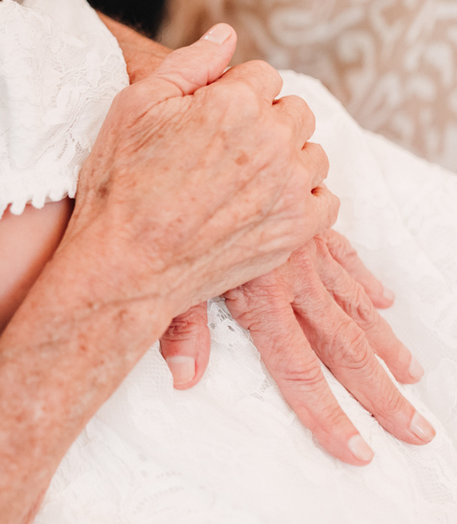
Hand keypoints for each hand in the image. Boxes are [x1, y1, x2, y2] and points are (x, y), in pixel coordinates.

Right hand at [66, 24, 337, 317]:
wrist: (123, 265)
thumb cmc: (119, 185)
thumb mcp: (134, 107)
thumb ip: (187, 64)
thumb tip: (227, 35)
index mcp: (234, 102)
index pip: (261, 75)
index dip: (230, 93)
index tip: (204, 119)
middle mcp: (271, 140)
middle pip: (293, 109)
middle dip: (263, 121)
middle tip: (219, 151)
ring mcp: (290, 187)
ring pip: (311, 152)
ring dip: (285, 158)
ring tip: (239, 180)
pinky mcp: (296, 229)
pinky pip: (325, 198)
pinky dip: (301, 198)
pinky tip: (263, 203)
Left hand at [158, 229, 434, 464]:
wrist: (206, 135)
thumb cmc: (171, 205)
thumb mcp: (169, 270)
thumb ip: (179, 327)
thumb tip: (182, 378)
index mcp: (261, 297)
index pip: (299, 370)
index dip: (328, 414)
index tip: (358, 449)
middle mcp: (293, 277)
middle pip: (345, 347)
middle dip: (380, 393)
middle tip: (416, 429)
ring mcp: (305, 248)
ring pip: (355, 305)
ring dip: (385, 342)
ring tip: (412, 374)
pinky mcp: (306, 220)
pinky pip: (345, 256)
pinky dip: (365, 280)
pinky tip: (384, 299)